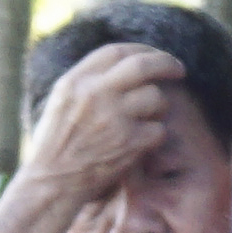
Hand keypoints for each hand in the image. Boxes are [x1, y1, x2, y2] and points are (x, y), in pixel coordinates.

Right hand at [7, 40, 188, 214]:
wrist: (52, 182)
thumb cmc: (56, 143)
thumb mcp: (61, 100)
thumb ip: (88, 80)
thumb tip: (127, 62)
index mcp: (76, 81)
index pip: (116, 52)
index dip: (141, 50)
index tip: (154, 56)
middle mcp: (95, 94)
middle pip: (143, 65)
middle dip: (167, 64)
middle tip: (179, 69)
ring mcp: (114, 117)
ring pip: (156, 97)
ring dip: (158, 108)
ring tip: (144, 121)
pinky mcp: (129, 142)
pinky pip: (159, 129)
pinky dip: (154, 136)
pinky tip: (140, 144)